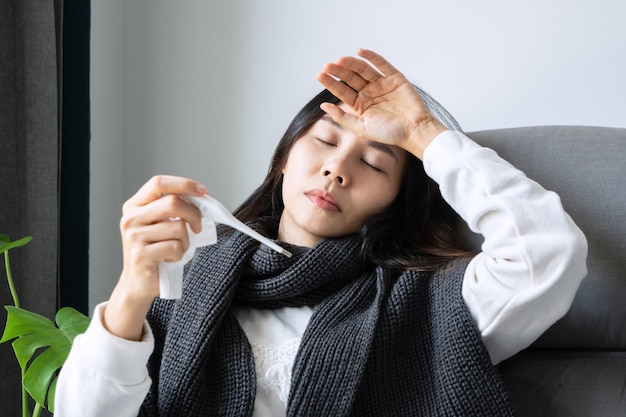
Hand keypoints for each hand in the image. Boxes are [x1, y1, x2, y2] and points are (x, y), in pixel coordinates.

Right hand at [104, 175, 206, 339]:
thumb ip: (175, 210)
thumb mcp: (162, 225)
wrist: (139, 283)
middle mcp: (130, 218)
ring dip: (186, 241)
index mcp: (134, 206)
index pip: (159, 183)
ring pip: (178, 227)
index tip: (203, 192)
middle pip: (173, 202)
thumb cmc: (156, 252)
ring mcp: (133, 236)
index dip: (184, 184)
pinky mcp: (140, 255)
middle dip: (194, 214)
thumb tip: (202, 198)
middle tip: (198, 227)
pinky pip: (175, 247)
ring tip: (176, 249)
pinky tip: (170, 259)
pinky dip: (180, 254)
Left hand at [317, 49, 446, 158]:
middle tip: (327, 65)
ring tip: (340, 60)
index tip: (320, 75)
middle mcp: (369, 93)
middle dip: (339, 71)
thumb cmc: (389, 133)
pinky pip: (381, 64)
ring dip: (352, 63)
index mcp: (360, 105)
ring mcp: (381, 84)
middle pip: (351, 78)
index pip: (343, 91)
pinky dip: (371, 57)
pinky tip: (360, 52)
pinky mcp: (394, 78)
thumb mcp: (361, 128)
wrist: (414, 131)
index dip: (331, 83)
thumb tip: (323, 107)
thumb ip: (342, 117)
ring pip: (363, 70)